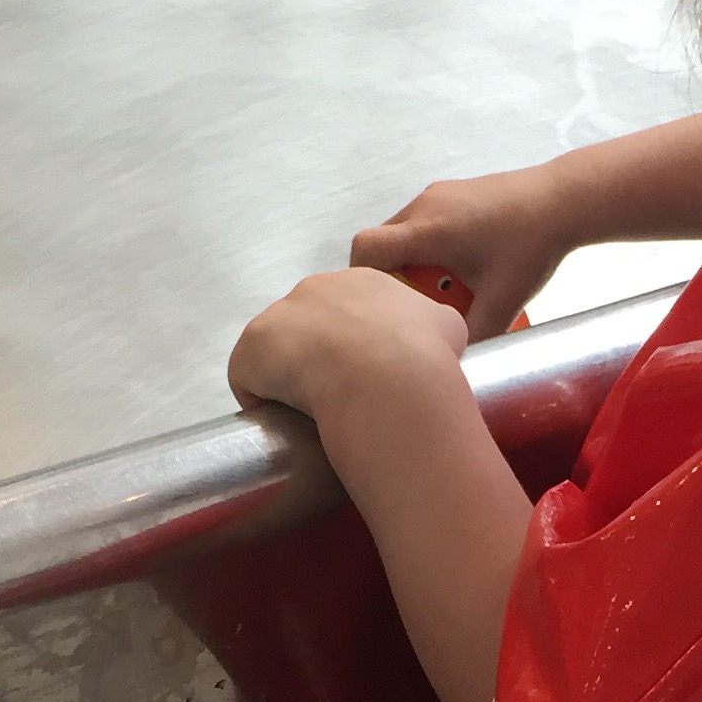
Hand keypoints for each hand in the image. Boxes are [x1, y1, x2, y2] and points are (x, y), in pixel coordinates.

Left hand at [229, 265, 468, 426]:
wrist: (386, 373)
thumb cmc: (422, 352)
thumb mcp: (449, 327)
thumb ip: (437, 325)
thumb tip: (438, 338)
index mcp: (364, 281)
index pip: (351, 309)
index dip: (358, 344)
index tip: (369, 372)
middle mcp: (318, 286)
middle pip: (311, 326)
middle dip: (322, 357)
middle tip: (344, 393)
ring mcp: (280, 315)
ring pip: (278, 351)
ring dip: (291, 377)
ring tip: (314, 411)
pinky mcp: (253, 348)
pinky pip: (252, 380)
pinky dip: (266, 401)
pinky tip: (287, 421)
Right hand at [350, 164, 571, 339]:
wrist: (564, 201)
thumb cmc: (533, 248)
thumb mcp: (502, 304)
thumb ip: (470, 336)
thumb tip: (448, 358)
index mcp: (428, 231)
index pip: (365, 250)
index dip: (363, 279)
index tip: (386, 304)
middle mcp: (424, 206)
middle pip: (380, 244)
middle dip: (392, 277)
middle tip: (420, 303)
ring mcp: (436, 194)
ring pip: (401, 233)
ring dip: (412, 262)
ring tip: (445, 285)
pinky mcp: (450, 192)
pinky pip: (421, 222)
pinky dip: (428, 247)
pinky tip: (461, 265)